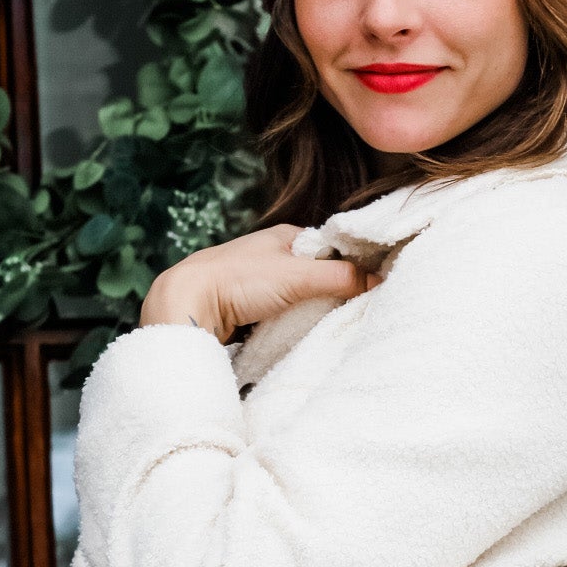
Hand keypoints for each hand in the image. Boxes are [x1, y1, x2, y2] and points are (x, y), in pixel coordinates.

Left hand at [140, 225, 378, 340]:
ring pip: (299, 295)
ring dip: (311, 309)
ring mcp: (259, 280)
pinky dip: (291, 321)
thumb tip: (379, 280)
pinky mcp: (247, 305)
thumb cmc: (237, 280)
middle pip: (317, 273)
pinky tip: (298, 330)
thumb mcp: (298, 276)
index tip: (372, 285)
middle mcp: (272, 254)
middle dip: (333, 290)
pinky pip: (282, 312)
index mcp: (285, 236)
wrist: (186, 304)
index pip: (332, 248)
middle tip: (352, 309)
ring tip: (327, 322)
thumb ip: (341, 278)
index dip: (352, 265)